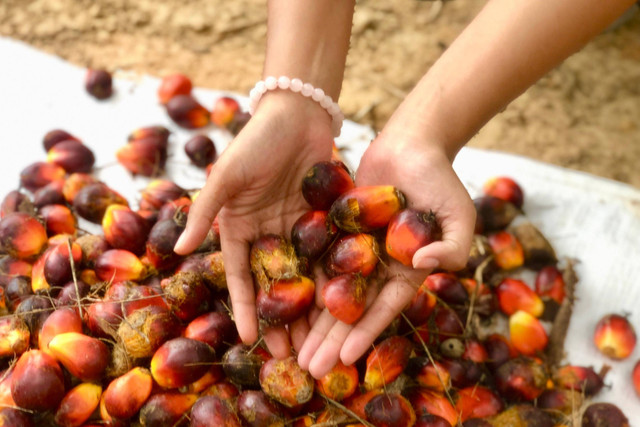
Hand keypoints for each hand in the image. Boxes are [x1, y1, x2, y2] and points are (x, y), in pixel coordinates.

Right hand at [174, 92, 333, 357]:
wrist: (298, 112)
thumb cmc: (255, 141)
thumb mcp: (226, 176)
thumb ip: (205, 212)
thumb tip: (179, 251)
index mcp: (239, 228)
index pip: (240, 277)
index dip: (245, 308)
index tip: (251, 340)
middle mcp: (268, 234)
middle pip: (275, 285)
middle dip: (282, 319)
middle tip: (292, 355)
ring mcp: (298, 230)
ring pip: (303, 277)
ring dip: (310, 309)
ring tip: (318, 341)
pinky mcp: (325, 221)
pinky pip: (329, 255)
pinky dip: (334, 280)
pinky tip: (343, 307)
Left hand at [297, 124, 475, 377]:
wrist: (411, 144)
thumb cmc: (441, 180)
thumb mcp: (460, 215)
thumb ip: (453, 245)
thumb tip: (423, 262)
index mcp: (408, 270)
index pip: (384, 308)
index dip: (365, 333)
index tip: (346, 359)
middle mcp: (378, 266)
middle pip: (352, 309)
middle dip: (332, 340)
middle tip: (311, 368)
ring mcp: (355, 249)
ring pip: (330, 290)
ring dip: (314, 321)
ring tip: (295, 350)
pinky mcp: (335, 230)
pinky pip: (316, 258)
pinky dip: (303, 281)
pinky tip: (284, 304)